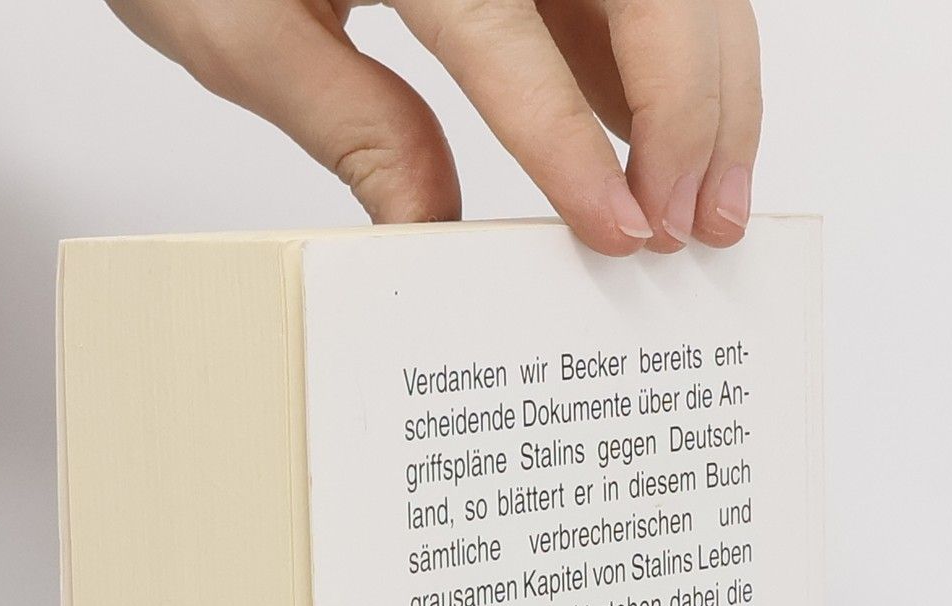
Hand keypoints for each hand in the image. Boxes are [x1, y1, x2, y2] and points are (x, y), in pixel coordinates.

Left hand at [102, 0, 759, 256]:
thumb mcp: (238, 28)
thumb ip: (347, 125)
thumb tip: (430, 228)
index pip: (518, 42)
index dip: (578, 147)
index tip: (622, 232)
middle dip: (692, 112)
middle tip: (697, 228)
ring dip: (708, 87)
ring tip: (712, 200)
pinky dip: (671, 58)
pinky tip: (664, 143)